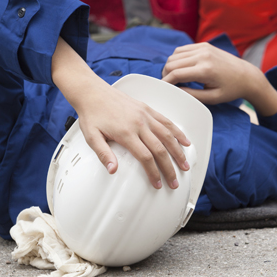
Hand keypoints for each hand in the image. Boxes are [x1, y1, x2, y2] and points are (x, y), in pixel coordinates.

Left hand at [76, 83, 190, 189]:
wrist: (93, 92)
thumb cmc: (92, 114)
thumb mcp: (91, 136)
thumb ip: (103, 154)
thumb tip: (113, 170)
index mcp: (126, 133)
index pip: (145, 157)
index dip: (154, 173)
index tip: (158, 183)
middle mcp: (139, 123)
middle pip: (160, 149)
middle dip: (170, 168)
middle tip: (174, 182)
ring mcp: (145, 115)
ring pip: (168, 135)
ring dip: (178, 151)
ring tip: (185, 164)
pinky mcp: (147, 108)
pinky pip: (166, 121)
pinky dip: (177, 132)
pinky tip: (184, 140)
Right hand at [162, 42, 276, 115]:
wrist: (247, 76)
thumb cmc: (231, 90)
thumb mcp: (212, 98)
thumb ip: (191, 94)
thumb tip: (174, 90)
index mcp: (205, 70)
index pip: (176, 74)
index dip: (166, 82)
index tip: (162, 89)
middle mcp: (203, 55)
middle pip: (172, 63)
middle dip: (166, 74)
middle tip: (169, 84)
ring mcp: (203, 48)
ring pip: (174, 55)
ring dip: (170, 66)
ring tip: (175, 77)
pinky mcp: (204, 45)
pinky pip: (182, 50)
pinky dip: (177, 58)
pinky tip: (182, 68)